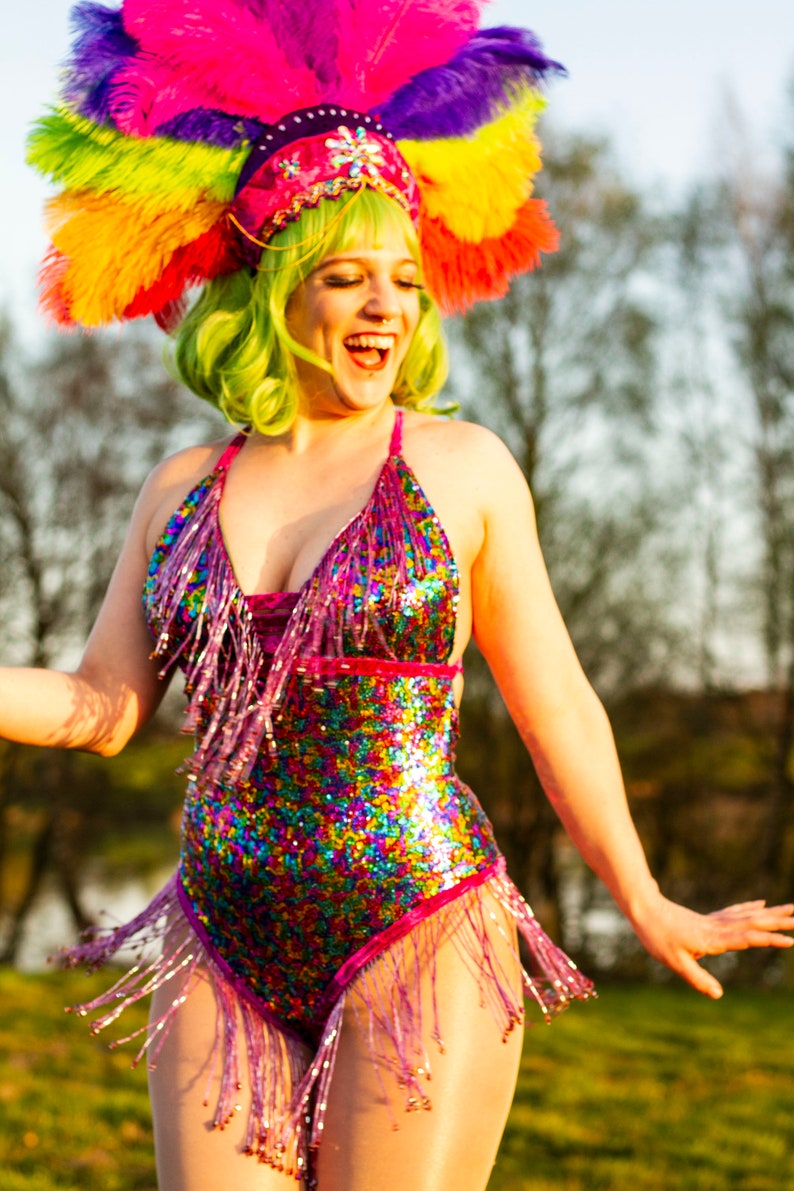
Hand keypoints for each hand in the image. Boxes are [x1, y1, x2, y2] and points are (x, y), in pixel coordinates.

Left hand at [630, 895, 793, 998]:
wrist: (643, 908)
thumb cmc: (657, 937)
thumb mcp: (674, 963)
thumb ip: (698, 979)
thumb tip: (719, 995)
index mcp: (713, 939)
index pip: (747, 939)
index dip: (769, 940)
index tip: (790, 940)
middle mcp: (718, 928)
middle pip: (753, 923)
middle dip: (777, 922)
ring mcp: (714, 921)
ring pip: (748, 915)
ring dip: (770, 913)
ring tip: (790, 909)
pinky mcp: (708, 918)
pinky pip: (735, 912)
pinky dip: (750, 908)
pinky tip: (761, 903)